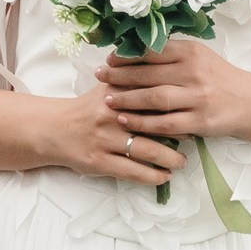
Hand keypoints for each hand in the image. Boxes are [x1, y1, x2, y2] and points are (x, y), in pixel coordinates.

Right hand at [40, 81, 185, 184]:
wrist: (55, 129)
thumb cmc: (89, 108)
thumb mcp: (108, 88)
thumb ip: (134, 79)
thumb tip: (169, 73)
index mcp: (116, 92)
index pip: (152, 96)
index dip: (175, 104)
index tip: (192, 109)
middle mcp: (111, 115)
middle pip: (153, 123)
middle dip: (178, 132)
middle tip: (195, 136)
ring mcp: (105, 139)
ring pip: (146, 150)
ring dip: (169, 158)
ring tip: (182, 162)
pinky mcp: (99, 161)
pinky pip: (132, 171)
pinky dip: (152, 176)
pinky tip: (164, 176)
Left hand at [97, 38, 250, 143]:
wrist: (250, 102)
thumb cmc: (218, 78)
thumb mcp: (199, 57)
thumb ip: (171, 54)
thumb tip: (133, 52)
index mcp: (192, 53)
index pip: (152, 52)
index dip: (127, 56)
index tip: (109, 59)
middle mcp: (194, 73)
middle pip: (148, 75)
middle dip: (120, 76)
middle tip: (99, 77)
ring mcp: (198, 98)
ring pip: (154, 98)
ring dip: (127, 99)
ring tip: (107, 99)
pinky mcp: (200, 121)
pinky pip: (165, 123)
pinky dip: (143, 122)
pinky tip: (125, 121)